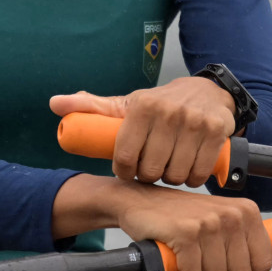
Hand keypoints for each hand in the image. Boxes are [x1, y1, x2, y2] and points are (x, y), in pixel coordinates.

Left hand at [50, 78, 236, 188]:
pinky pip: (199, 174)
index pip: (125, 156)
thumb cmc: (161, 104)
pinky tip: (188, 169)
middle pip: (150, 170)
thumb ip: (92, 108)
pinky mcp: (217, 132)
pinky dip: (192, 179)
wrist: (206, 91)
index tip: (128, 170)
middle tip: (150, 169)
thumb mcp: (127, 105)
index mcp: (142, 106)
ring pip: (175, 175)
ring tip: (169, 167)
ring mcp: (195, 123)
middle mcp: (169, 112)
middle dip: (148, 176)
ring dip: (171, 178)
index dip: (124, 171)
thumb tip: (54, 104)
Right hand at [53, 176, 271, 270]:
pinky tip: (177, 270)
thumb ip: (248, 262)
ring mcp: (209, 222)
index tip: (222, 267)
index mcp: (248, 212)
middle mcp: (232, 215)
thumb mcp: (222, 235)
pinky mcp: (186, 232)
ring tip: (187, 266)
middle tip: (201, 267)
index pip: (262, 265)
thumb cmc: (183, 219)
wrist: (141, 202)